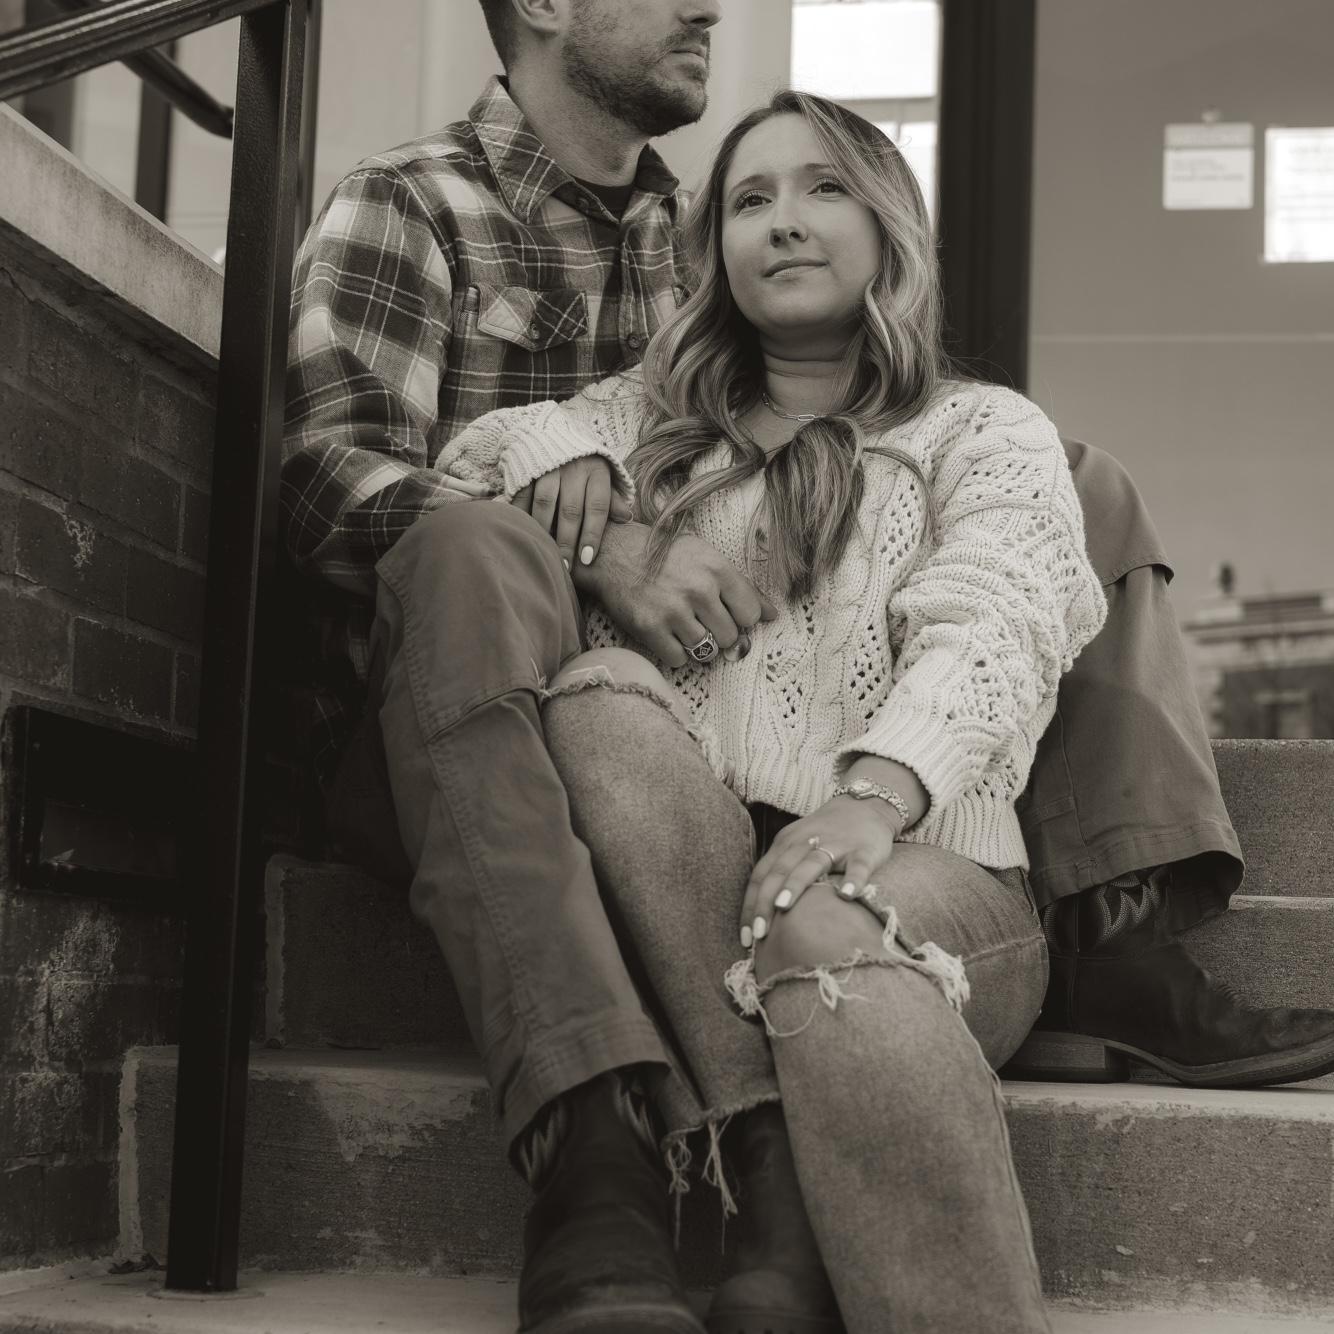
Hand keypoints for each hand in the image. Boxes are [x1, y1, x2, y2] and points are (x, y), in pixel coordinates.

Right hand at [511, 456, 632, 570]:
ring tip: (546, 552)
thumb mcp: (603, 475)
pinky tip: (526, 533)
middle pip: (571, 510)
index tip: (588, 559)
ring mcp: (548, 467)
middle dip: (568, 541)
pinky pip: (524, 495)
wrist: (552, 431)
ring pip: (545, 503)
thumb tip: (627, 518)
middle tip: (566, 566)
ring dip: (545, 531)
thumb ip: (612, 497)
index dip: (593, 534)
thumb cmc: (584, 463)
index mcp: (597, 471)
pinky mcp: (527, 468)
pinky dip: (523, 515)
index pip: (597, 507)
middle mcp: (574, 468)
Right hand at [576, 521, 778, 667]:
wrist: (614, 554)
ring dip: (697, 644)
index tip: (726, 613)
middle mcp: (699, 590)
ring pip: (706, 651)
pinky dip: (675, 652)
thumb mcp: (706, 558)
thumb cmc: (665, 556)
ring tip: (683, 625)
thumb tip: (772, 616)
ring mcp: (674, 611)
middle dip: (719, 633)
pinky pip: (679, 659)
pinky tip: (667, 633)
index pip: (751, 614)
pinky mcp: (650, 628)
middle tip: (701, 619)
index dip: (740, 618)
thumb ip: (741, 587)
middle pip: (730, 637)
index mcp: (717, 569)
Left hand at [739, 796, 901, 947]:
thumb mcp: (796, 847)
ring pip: (811, 865)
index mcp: (785, 844)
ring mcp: (836, 845)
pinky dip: (852, 880)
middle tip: (759, 934)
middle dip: (765, 903)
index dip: (750, 905)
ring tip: (782, 908)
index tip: (746, 938)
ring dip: (795, 885)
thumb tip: (762, 918)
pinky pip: (858, 866)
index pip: (761, 876)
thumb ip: (781, 873)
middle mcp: (805, 843)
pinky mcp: (864, 850)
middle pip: (779, 871)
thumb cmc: (825, 835)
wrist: (865, 805)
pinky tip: (847, 895)